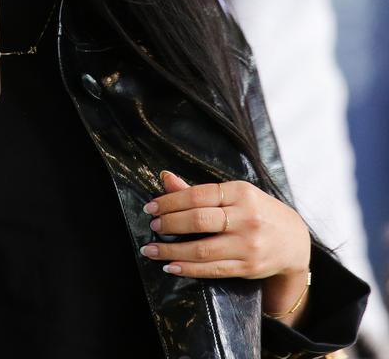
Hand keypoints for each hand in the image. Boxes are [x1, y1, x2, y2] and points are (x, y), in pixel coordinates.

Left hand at [140, 172, 310, 284]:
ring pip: (202, 249)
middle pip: (199, 221)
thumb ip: (198, 191)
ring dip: (171, 251)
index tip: (151, 208)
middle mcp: (246, 218)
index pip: (197, 195)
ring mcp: (249, 245)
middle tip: (152, 226)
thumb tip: (165, 177)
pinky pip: (212, 269)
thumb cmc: (256, 212)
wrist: (295, 241)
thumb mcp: (234, 195)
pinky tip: (171, 266)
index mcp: (241, 193)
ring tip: (151, 250)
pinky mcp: (249, 267)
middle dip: (170, 224)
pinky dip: (187, 269)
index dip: (170, 201)